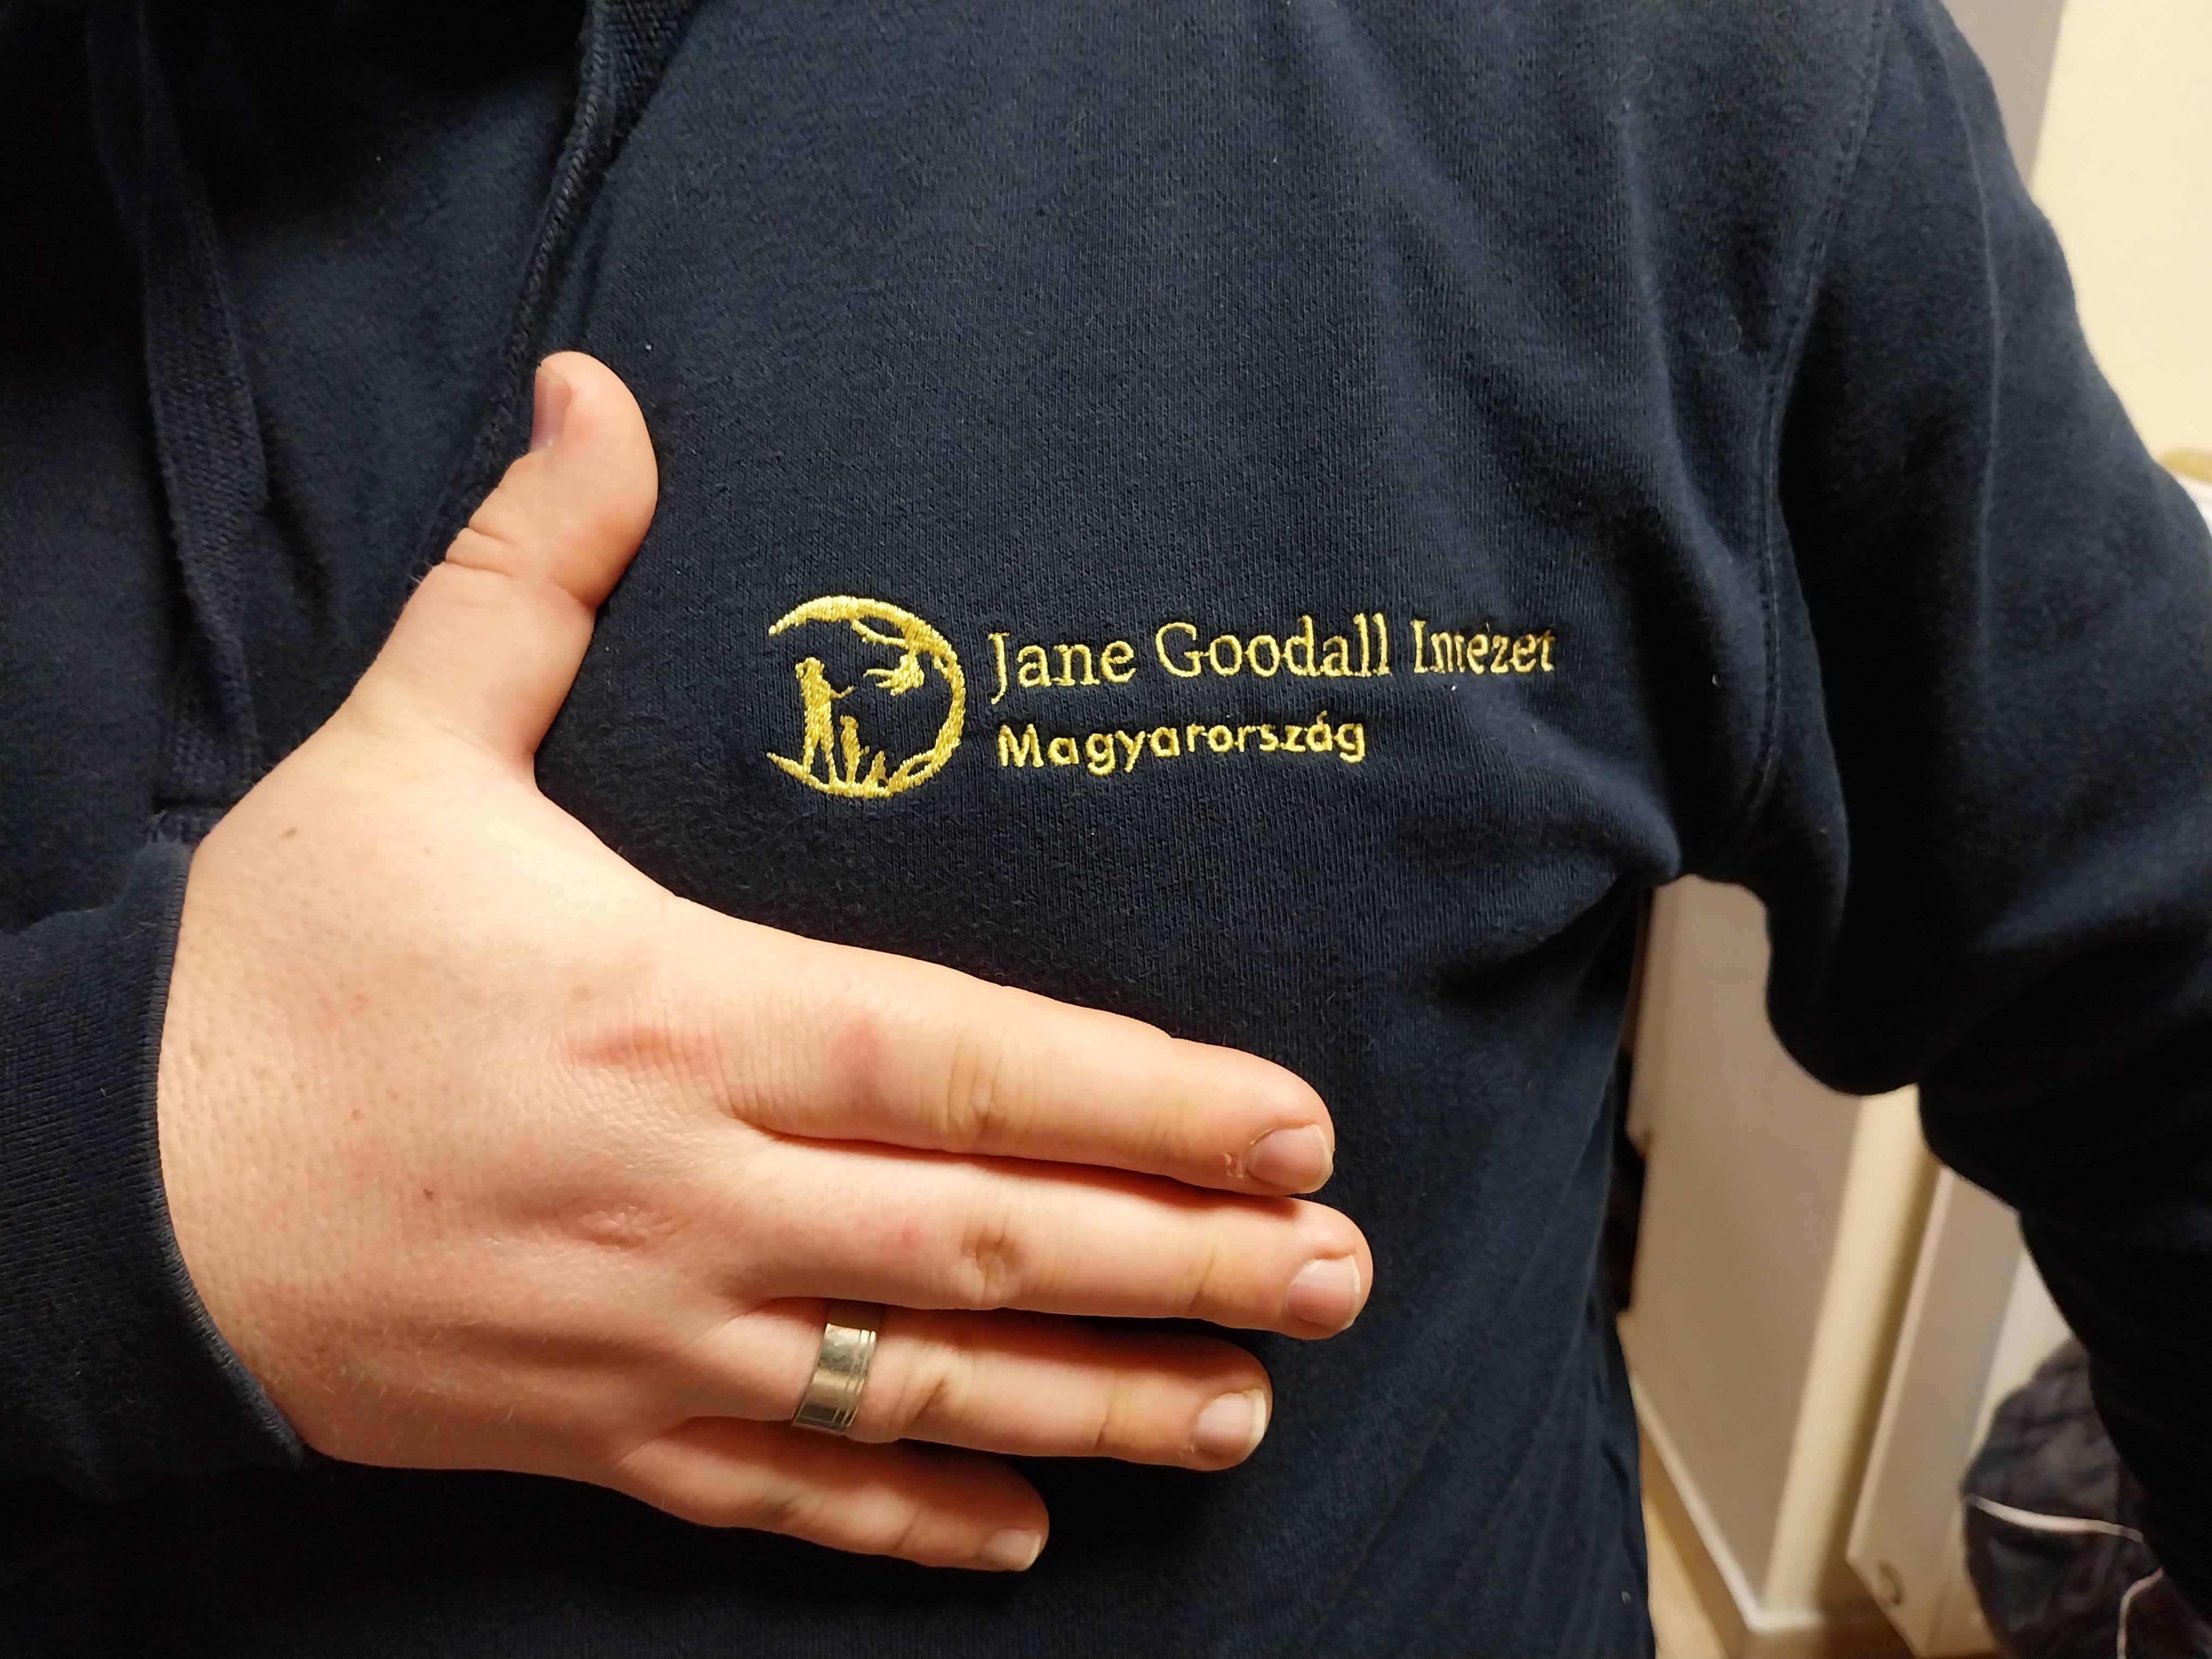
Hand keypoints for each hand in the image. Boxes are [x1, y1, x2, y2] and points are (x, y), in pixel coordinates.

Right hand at [155, 353, 1370, 1573]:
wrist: (98, 1193)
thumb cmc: (274, 969)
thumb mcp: (396, 748)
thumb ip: (531, 578)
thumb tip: (599, 395)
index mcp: (677, 1014)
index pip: (968, 1063)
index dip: (1145, 1098)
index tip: (1290, 1124)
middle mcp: (692, 1190)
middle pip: (986, 1240)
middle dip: (1184, 1260)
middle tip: (1338, 1274)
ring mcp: (652, 1334)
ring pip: (917, 1387)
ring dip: (1098, 1404)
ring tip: (1242, 1411)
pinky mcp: (595, 1430)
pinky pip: (779, 1490)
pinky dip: (903, 1517)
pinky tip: (1021, 1535)